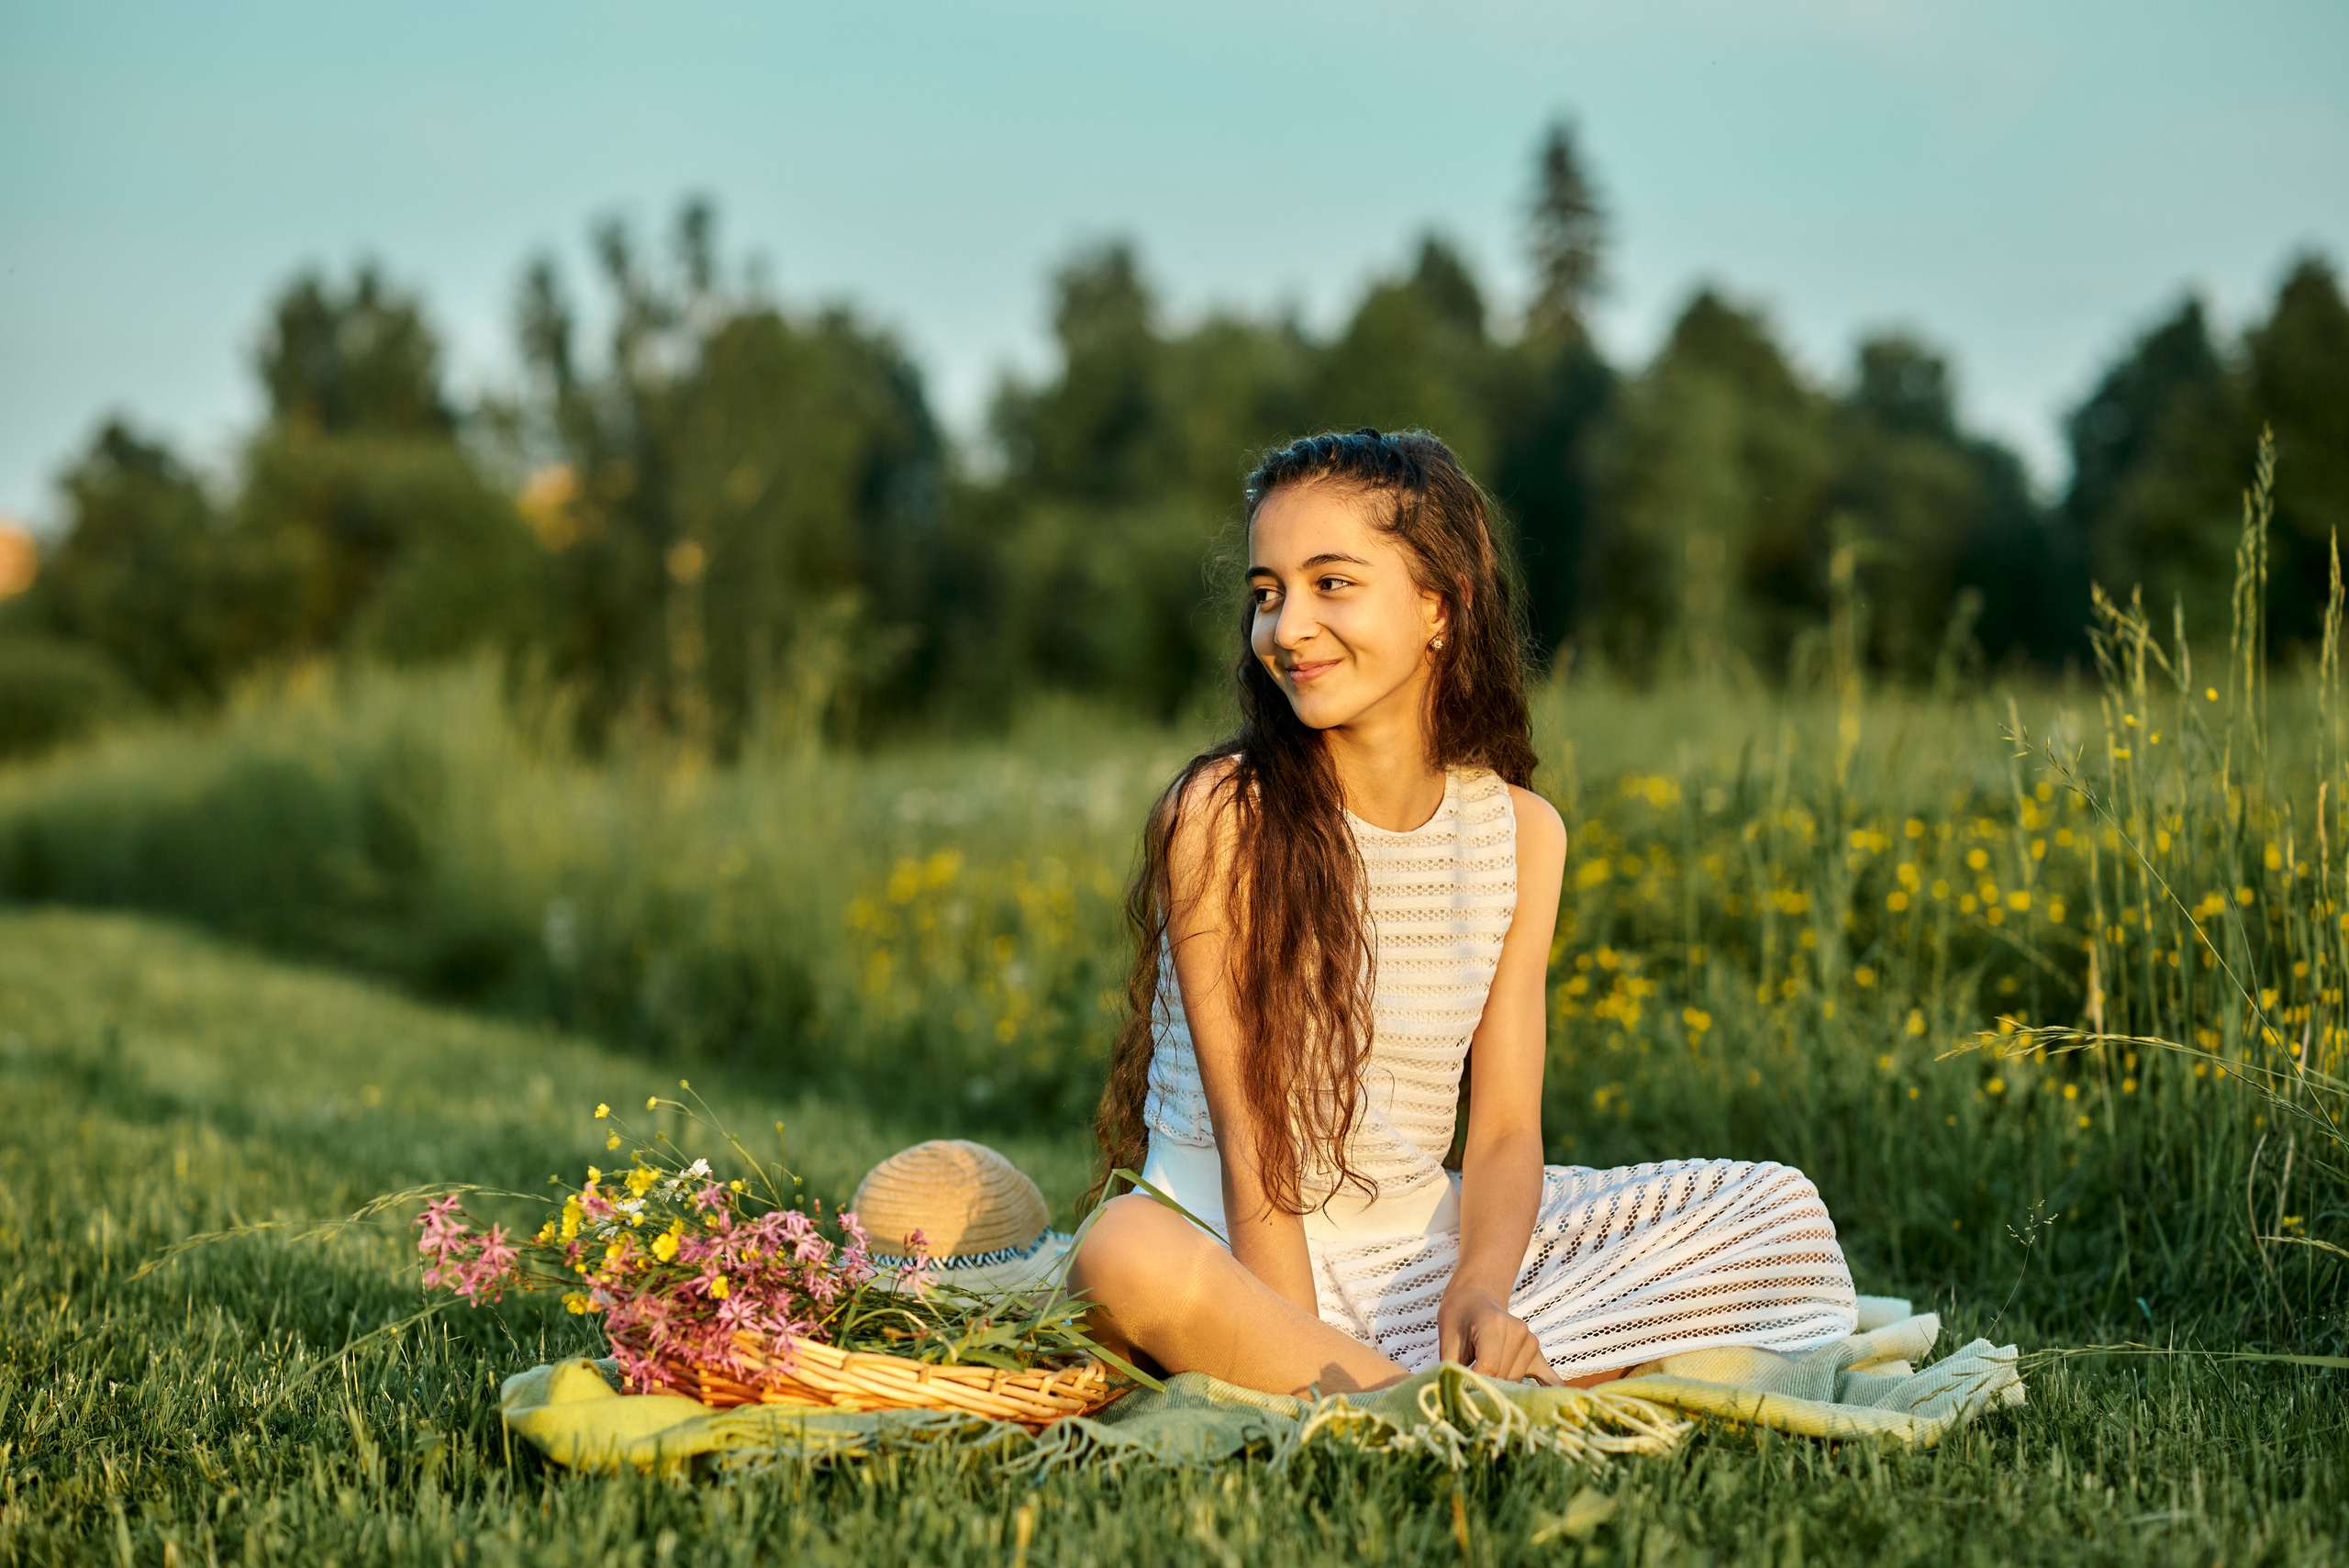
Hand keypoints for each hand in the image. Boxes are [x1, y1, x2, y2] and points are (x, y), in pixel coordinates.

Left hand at [1437, 1286, 1561, 1385]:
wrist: (1475, 1300)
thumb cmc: (1458, 1317)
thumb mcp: (1447, 1338)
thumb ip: (1451, 1366)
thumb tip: (1452, 1394)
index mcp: (1494, 1323)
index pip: (1490, 1367)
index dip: (1475, 1383)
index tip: (1462, 1392)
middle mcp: (1518, 1331)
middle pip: (1503, 1377)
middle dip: (1486, 1387)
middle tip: (1469, 1388)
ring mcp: (1531, 1342)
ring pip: (1516, 1382)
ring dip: (1500, 1387)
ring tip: (1485, 1378)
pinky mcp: (1538, 1353)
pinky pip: (1550, 1379)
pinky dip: (1548, 1392)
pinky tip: (1549, 1405)